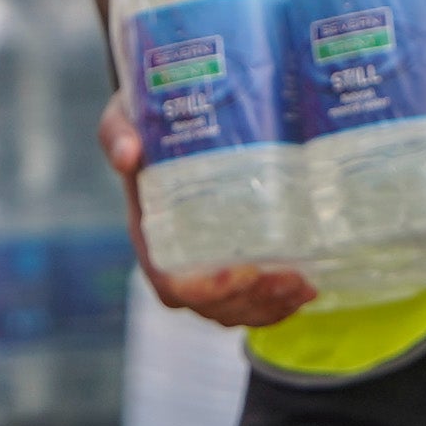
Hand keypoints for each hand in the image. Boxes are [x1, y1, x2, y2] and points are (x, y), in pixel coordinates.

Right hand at [99, 92, 319, 328]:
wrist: (168, 117)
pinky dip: (280, 303)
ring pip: (234, 309)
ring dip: (271, 305)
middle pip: (210, 305)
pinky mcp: (231, 262)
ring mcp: (204, 266)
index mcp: (149, 232)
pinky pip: (252, 301)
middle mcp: (175, 258)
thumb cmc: (146, 119)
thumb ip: (118, 131)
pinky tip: (308, 286)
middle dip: (250, 300)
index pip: (169, 284)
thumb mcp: (125, 117)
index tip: (239, 272)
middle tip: (288, 277)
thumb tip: (127, 154)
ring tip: (303, 283)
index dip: (205, 290)